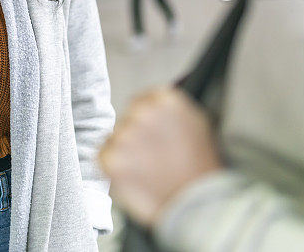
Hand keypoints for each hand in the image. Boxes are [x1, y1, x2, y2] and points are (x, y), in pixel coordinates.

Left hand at [99, 87, 221, 226]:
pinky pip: (103, 158)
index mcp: (164, 100)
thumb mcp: (195, 123)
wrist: (199, 205)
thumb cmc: (200, 167)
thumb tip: (151, 104)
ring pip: (114, 139)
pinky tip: (135, 178)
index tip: (155, 137)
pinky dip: (113, 169)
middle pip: (126, 119)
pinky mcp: (110, 159)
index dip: (146, 123)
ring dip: (125, 153)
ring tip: (148, 171)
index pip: (141, 101)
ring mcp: (124, 136)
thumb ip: (169, 110)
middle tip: (153, 158)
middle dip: (135, 137)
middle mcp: (142, 113)